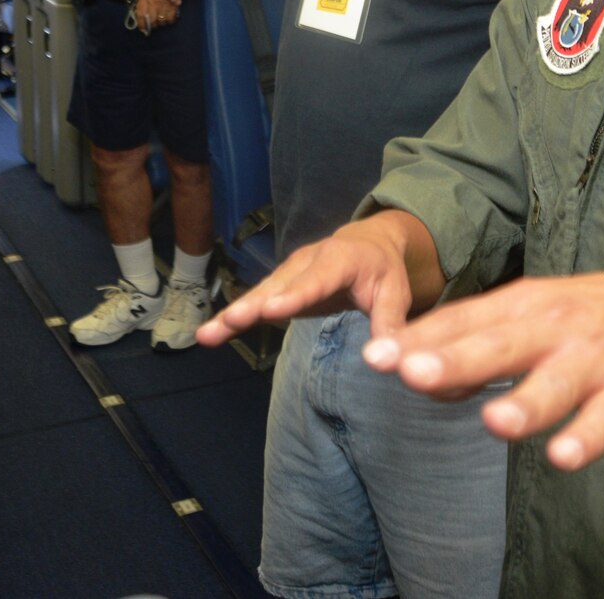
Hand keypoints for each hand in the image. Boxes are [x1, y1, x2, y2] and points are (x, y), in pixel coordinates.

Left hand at [130, 0, 179, 33]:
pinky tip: (169, 19)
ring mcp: (163, 4)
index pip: (141, 16)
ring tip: (161, 21)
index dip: (142, 25)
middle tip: (153, 25)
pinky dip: (170, 21)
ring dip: (161, 23)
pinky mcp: (172, 4)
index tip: (143, 29)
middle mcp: (153, 3)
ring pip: (162, 21)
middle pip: (152, 21)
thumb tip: (143, 21)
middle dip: (152, 26)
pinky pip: (171, 18)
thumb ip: (142, 6)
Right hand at [197, 214, 422, 346]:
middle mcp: (307, 261)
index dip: (294, 296)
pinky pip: (255, 303)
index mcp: (340, 260)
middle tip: (230, 322)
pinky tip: (211, 334)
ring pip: (259, 294)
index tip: (271, 310)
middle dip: (252, 305)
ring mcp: (289, 272)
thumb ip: (389, 324)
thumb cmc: (382, 271)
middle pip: (278, 286)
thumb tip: (383, 358)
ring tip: (207, 335)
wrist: (367, 243)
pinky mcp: (278, 285)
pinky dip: (233, 318)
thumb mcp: (396, 294)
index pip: (316, 280)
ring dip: (234, 314)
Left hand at [357, 273, 603, 471]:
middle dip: (456, 361)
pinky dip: (586, 438)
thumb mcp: (531, 310)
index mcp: (522, 305)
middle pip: (499, 346)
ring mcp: (591, 360)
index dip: (421, 339)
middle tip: (412, 374)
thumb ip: (474, 338)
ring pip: (554, 385)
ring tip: (494, 423)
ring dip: (525, 404)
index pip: (463, 321)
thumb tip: (413, 369)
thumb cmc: (586, 316)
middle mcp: (552, 327)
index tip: (376, 357)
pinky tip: (564, 457)